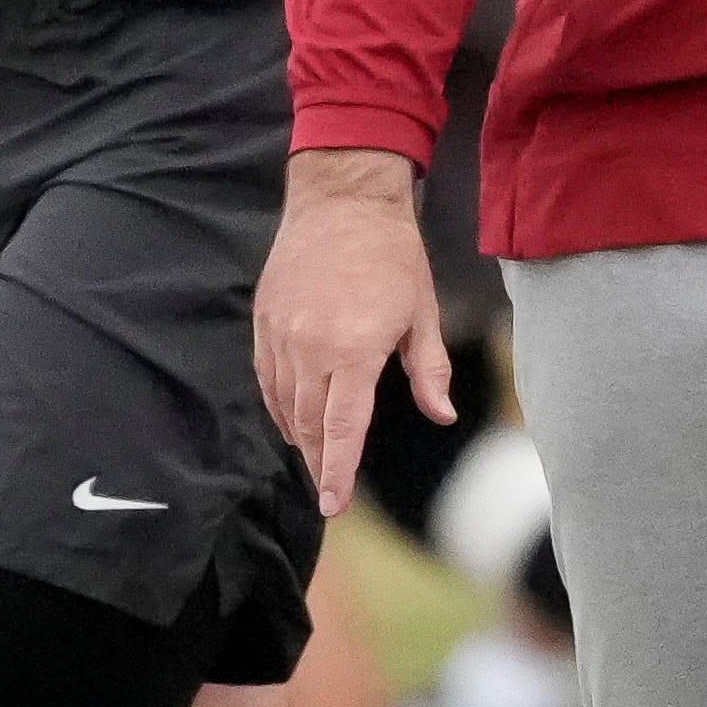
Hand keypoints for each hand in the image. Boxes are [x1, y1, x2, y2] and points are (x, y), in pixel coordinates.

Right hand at [254, 149, 454, 514]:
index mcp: (355, 349)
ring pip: (284, 405)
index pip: (343, 428)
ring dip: (300, 436)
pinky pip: (266, 379)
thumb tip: (443, 415)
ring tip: (316, 456)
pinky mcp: (264, 321)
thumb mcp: (422, 312)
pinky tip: (294, 417)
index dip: (338, 472)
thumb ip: (429, 370)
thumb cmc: (393, 255)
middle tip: (330, 487)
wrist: (344, 200)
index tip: (334, 506)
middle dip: (320, 461)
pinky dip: (279, 405)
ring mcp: (282, 334)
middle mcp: (311, 347)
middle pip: (310, 425)